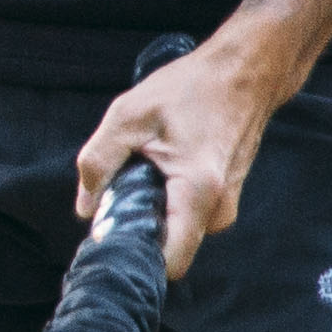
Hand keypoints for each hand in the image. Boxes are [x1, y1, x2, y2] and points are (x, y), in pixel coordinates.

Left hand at [70, 35, 296, 279]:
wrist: (246, 70)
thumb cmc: (192, 87)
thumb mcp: (129, 116)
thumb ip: (99, 162)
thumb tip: (85, 208)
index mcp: (198, 193)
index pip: (171, 262)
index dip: (136, 257)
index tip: (111, 239)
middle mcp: (219, 208)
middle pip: (168, 245)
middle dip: (140, 226)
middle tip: (123, 188)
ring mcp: (227, 203)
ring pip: (177, 228)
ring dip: (153, 208)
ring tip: (147, 166)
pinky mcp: (225, 195)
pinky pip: (188, 213)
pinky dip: (169, 197)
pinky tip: (164, 165)